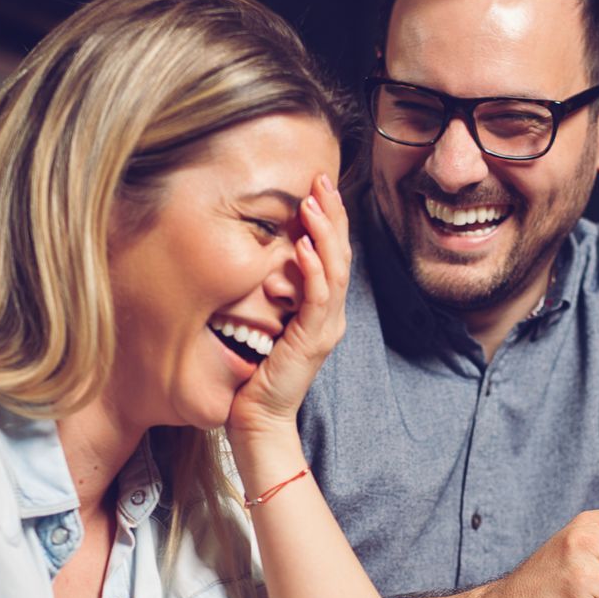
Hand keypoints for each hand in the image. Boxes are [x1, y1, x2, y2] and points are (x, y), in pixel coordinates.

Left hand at [227, 174, 349, 438]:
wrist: (260, 418)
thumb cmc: (257, 375)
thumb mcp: (268, 324)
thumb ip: (275, 296)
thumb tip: (269, 265)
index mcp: (323, 310)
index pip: (332, 255)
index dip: (330, 220)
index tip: (318, 187)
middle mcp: (331, 315)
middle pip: (341, 254)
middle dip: (333, 214)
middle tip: (322, 179)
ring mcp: (325, 327)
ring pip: (334, 270)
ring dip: (324, 233)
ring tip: (313, 202)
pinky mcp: (312, 340)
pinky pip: (317, 297)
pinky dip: (312, 269)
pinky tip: (303, 246)